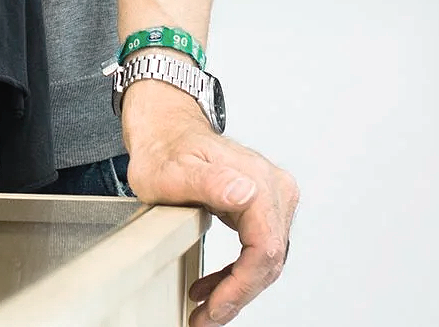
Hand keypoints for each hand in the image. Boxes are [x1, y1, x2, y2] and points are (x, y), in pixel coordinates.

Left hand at [120, 81, 296, 325]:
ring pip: (267, 258)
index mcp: (258, 181)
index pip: (264, 250)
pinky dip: (237, 272)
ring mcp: (273, 195)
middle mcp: (274, 187)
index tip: (215, 308)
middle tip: (206, 317)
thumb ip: (208, 182)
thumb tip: (246, 194)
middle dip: (238, 294)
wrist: (166, 130)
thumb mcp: (172, 170)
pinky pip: (259, 249)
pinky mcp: (265, 205)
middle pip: (269, 259)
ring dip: (238, 287)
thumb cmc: (164, 149)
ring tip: (206, 308)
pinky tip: (214, 286)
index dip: (241, 287)